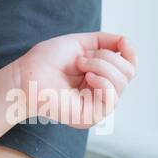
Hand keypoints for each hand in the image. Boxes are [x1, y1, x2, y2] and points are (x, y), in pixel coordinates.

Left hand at [11, 32, 138, 128]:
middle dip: (108, 58)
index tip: (123, 41)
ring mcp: (98, 105)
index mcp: (100, 76)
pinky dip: (102, 82)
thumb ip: (104, 41)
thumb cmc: (46, 61)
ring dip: (101, 65)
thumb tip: (126, 42)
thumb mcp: (79, 43)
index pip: (130, 67)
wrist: (26, 75)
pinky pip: (112, 98)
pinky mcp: (92, 116)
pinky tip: (87, 77)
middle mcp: (102, 91)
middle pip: (129, 72)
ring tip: (80, 65)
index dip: (131, 53)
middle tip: (82, 59)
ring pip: (122, 82)